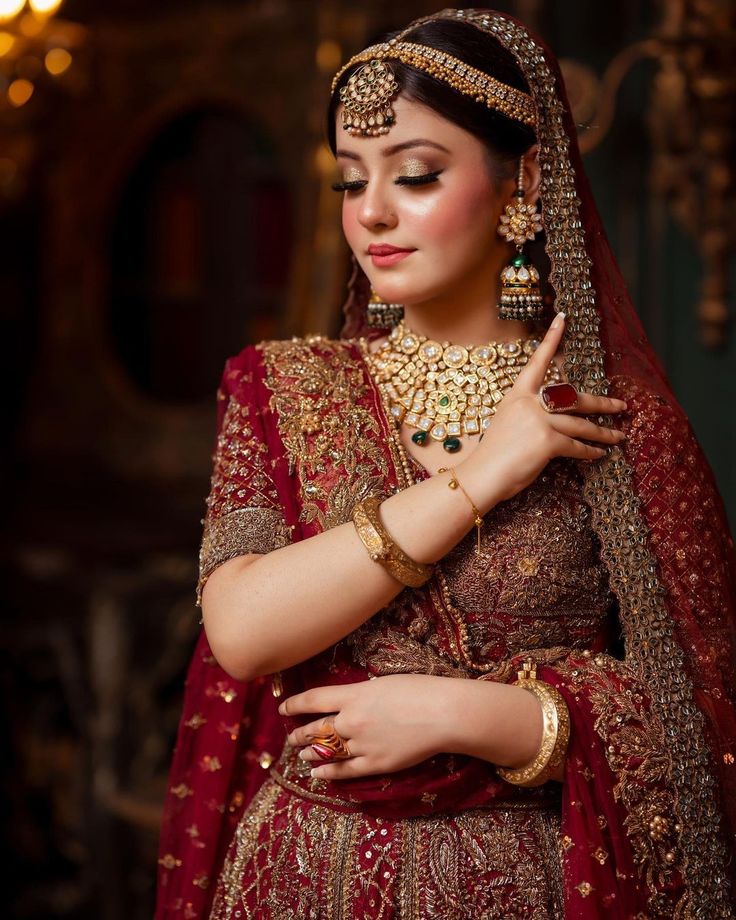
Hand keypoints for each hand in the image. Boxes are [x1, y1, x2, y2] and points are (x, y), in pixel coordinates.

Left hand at [278, 674, 452, 779]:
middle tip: (291, 739)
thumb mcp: (383, 683)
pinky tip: (318, 774)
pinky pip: (345, 771)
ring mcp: (362, 744)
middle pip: (316, 729)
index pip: (313, 700)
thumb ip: (361, 693)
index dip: (294, 704)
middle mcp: (352, 720)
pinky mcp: (376, 764)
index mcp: (354, 695)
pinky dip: (328, 773)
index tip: (283, 708)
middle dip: (300, 734)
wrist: (443, 714)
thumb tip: (348, 701)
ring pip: (327, 751)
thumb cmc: (419, 690)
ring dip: (312, 754)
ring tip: (303, 755)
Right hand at [460, 312, 627, 506]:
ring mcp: (539, 421)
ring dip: (604, 432)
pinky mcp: (547, 441)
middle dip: (602, 403)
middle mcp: (530, 403)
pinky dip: (590, 452)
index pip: (537, 363)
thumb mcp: (507, 423)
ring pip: (581, 424)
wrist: (482, 475)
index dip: (551, 340)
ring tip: (619, 436)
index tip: (563, 318)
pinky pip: (576, 445)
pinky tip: (599, 454)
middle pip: (574, 397)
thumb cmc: (492, 454)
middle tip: (621, 405)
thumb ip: (529, 413)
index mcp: (517, 395)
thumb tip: (553, 415)